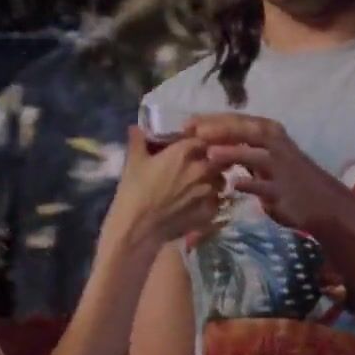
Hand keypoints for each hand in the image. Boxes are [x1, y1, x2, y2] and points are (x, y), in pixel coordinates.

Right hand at [104, 126, 224, 247]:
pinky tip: (199, 204)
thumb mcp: (133, 162)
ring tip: (200, 186)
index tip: (191, 146)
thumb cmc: (134, 191)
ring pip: (221, 180)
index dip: (198, 142)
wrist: (137, 227)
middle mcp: (202, 168)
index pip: (202, 138)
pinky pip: (217, 201)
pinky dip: (211, 201)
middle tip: (197, 166)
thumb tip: (136, 127)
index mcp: (184, 151)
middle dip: (209, 160)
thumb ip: (138, 141)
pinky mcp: (209, 210)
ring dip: (213, 180)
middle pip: (216, 158)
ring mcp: (208, 190)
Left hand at [185, 114, 346, 233]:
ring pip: (254, 155)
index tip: (186, 123)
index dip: (211, 119)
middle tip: (192, 132)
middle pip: (245, 131)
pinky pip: (264, 187)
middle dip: (218, 130)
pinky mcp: (282, 190)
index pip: (237, 119)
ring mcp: (280, 167)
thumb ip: (240, 146)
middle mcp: (275, 144)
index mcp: (269, 132)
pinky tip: (233, 185)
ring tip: (209, 154)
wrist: (320, 201)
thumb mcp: (264, 155)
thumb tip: (206, 139)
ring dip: (233, 153)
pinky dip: (249, 185)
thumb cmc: (287, 176)